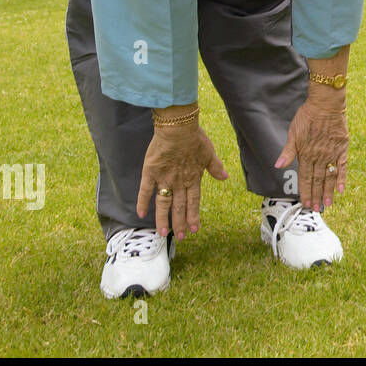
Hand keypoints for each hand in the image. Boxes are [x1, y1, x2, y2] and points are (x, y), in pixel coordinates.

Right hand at [137, 120, 228, 239]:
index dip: (194, 216)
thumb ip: (215, 167)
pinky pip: (146, 190)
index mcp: (193, 178)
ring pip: (164, 204)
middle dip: (180, 223)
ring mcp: (165, 178)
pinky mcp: (151, 172)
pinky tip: (141, 214)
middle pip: (179, 207)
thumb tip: (224, 177)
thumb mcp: (209, 153)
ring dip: (164, 219)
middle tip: (182, 237)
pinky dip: (143, 202)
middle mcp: (179, 182)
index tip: (195, 229)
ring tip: (164, 234)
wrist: (178, 127)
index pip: (194, 202)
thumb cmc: (195, 137)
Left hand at [275, 97, 347, 210]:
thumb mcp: (293, 133)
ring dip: (328, 191)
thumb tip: (277, 166)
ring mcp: (332, 153)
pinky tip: (341, 189)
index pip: (305, 178)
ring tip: (327, 204)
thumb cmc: (307, 116)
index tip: (304, 204)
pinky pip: (342, 166)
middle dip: (316, 196)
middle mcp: (319, 157)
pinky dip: (342, 178)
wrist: (326, 105)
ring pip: (329, 176)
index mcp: (306, 154)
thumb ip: (288, 152)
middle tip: (315, 209)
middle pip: (317, 180)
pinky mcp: (342, 148)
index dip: (305, 191)